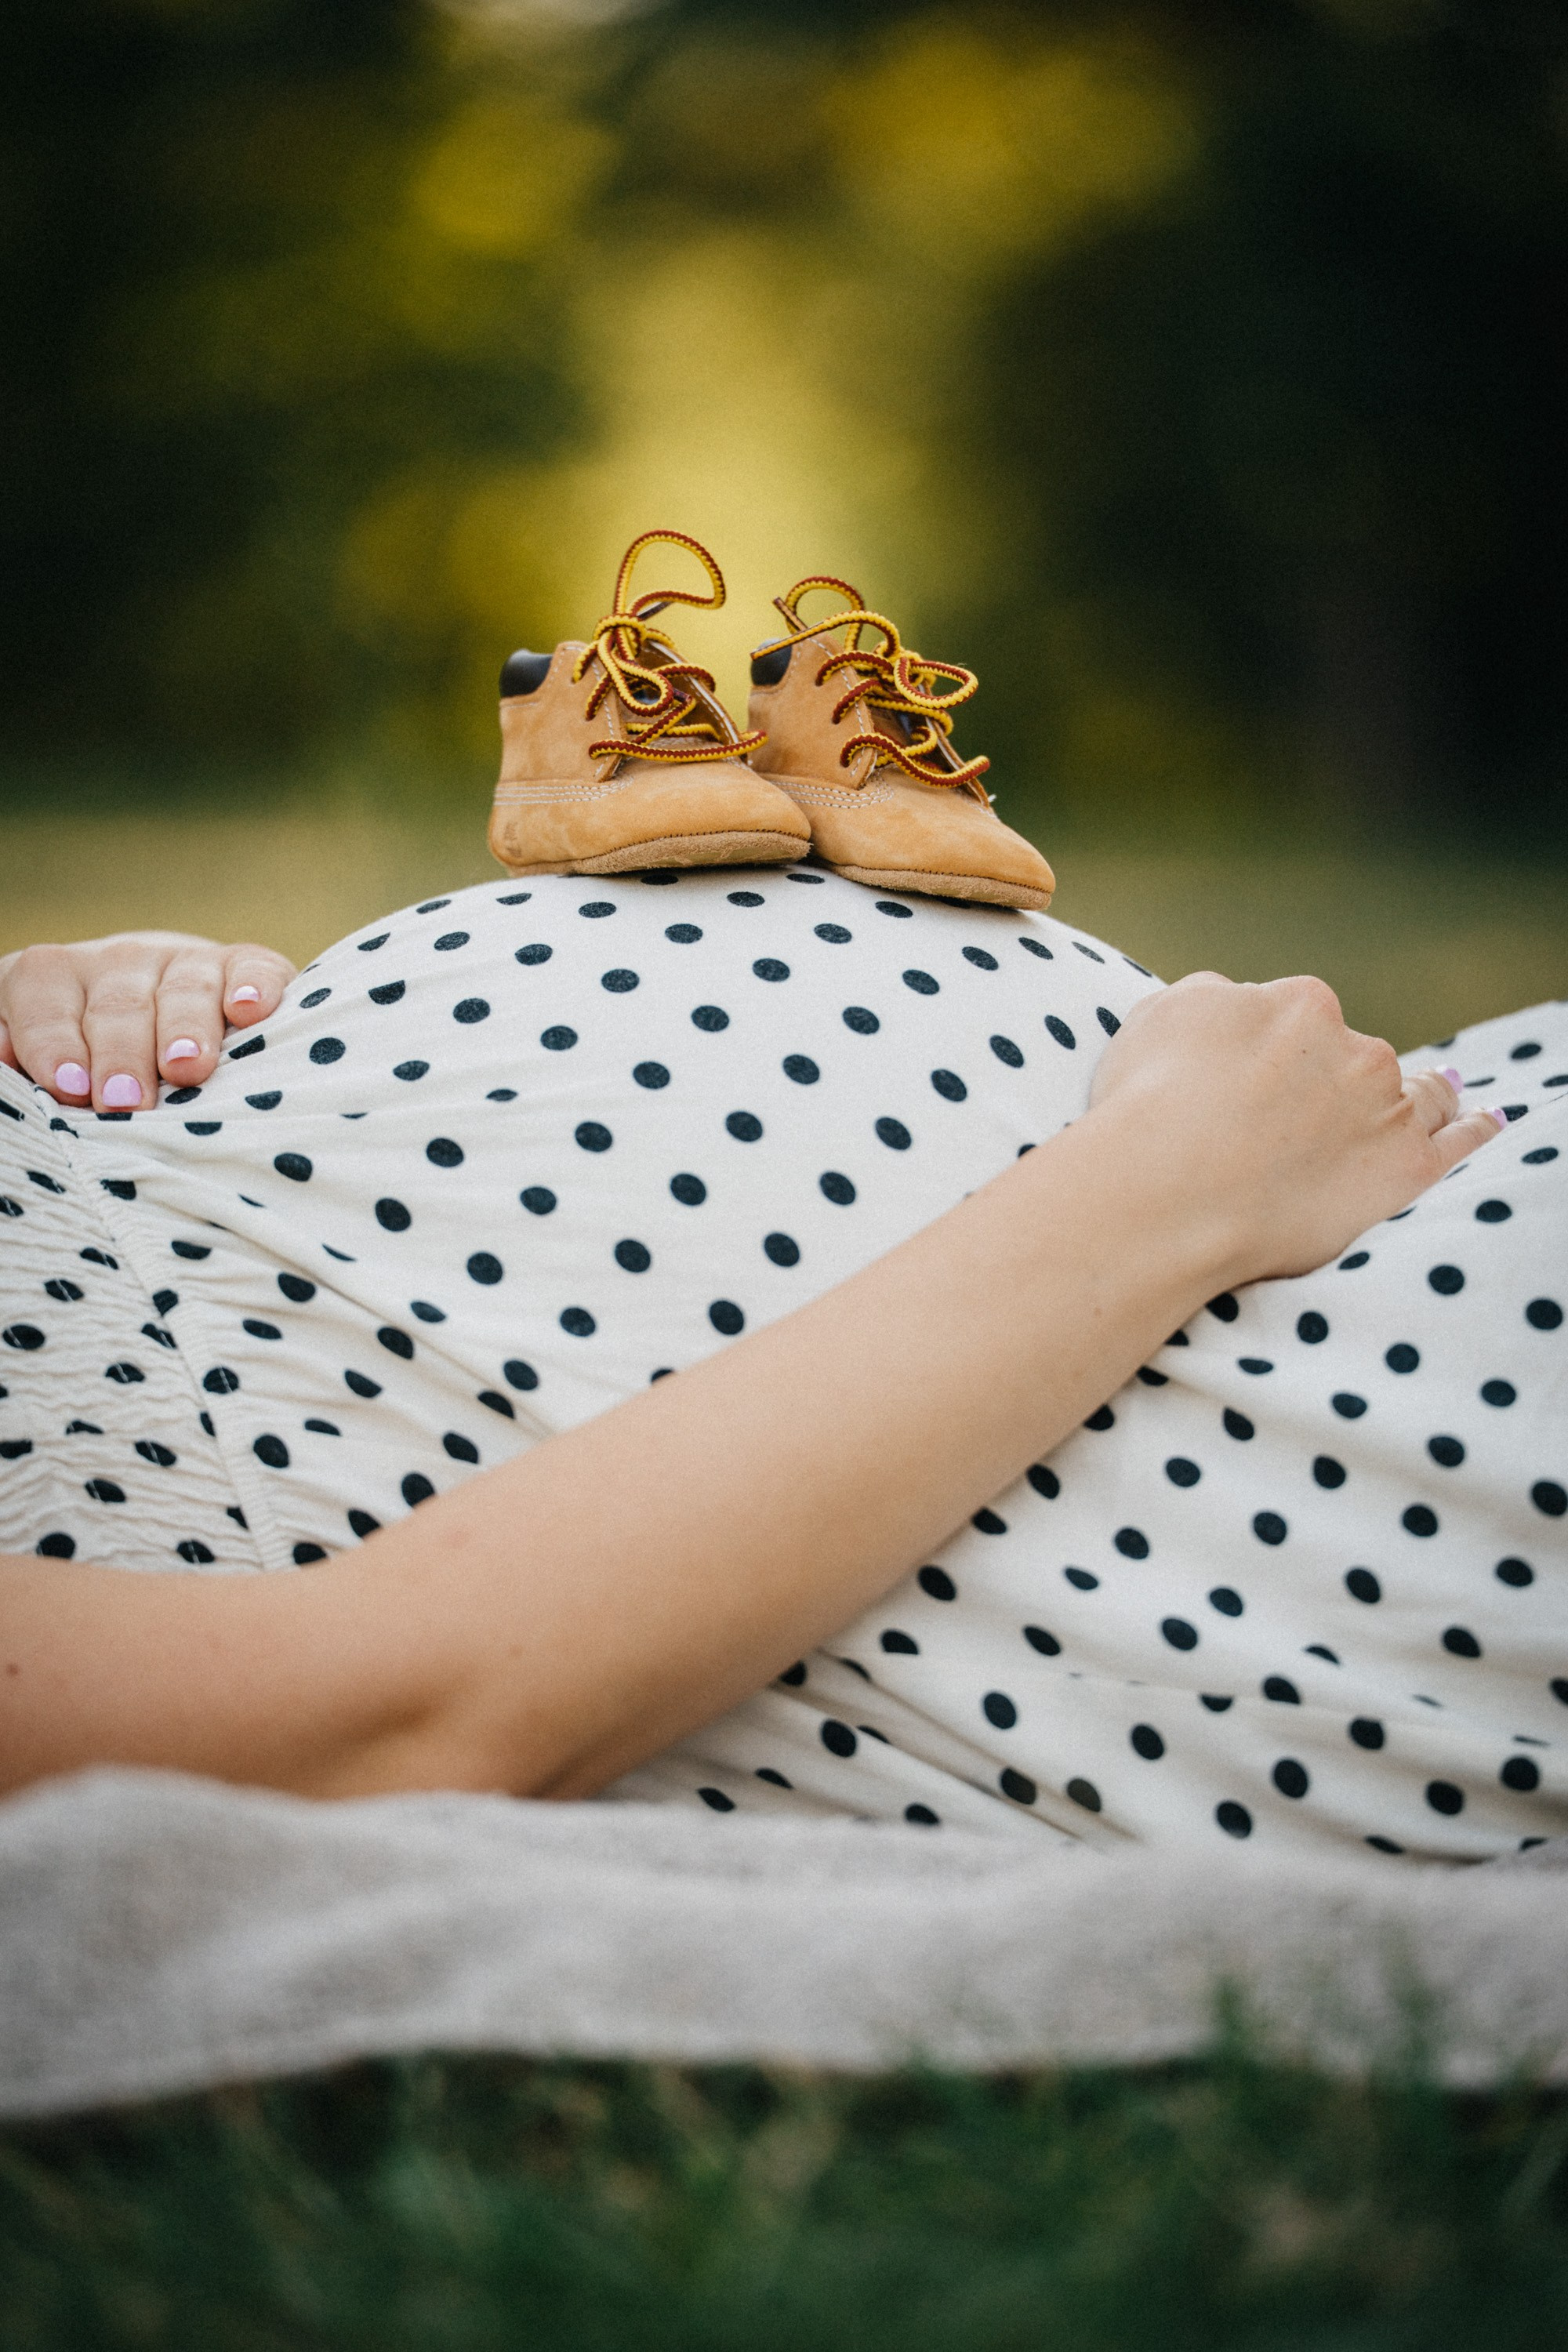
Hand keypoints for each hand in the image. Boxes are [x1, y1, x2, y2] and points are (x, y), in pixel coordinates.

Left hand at [0, 932, 294, 1109]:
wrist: (167, 1020)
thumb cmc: (90, 1064)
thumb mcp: (44, 1059)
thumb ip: (20, 1056)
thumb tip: (3, 1057)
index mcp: (52, 979)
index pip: (42, 999)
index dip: (52, 1041)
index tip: (68, 1087)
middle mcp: (117, 962)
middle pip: (117, 1004)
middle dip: (121, 1054)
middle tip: (125, 1101)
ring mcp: (183, 962)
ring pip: (184, 989)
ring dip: (185, 1030)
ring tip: (186, 1069)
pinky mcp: (245, 967)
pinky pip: (252, 968)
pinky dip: (254, 987)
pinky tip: (250, 1010)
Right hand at [1088, 971, 1503, 1284]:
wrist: (1165, 1191)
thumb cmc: (1146, 1107)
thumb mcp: (1158, 1018)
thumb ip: (1210, 999)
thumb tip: (1234, 1003)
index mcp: (1298, 1004)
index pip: (1301, 1021)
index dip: (1275, 1055)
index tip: (1253, 1087)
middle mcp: (1352, 1045)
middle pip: (1356, 1057)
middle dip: (1335, 1081)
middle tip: (1295, 1125)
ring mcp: (1385, 1106)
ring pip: (1416, 1090)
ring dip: (1419, 1093)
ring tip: (1424, 1103)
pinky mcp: (1406, 1167)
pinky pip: (1458, 1140)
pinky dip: (1473, 1129)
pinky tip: (1482, 1121)